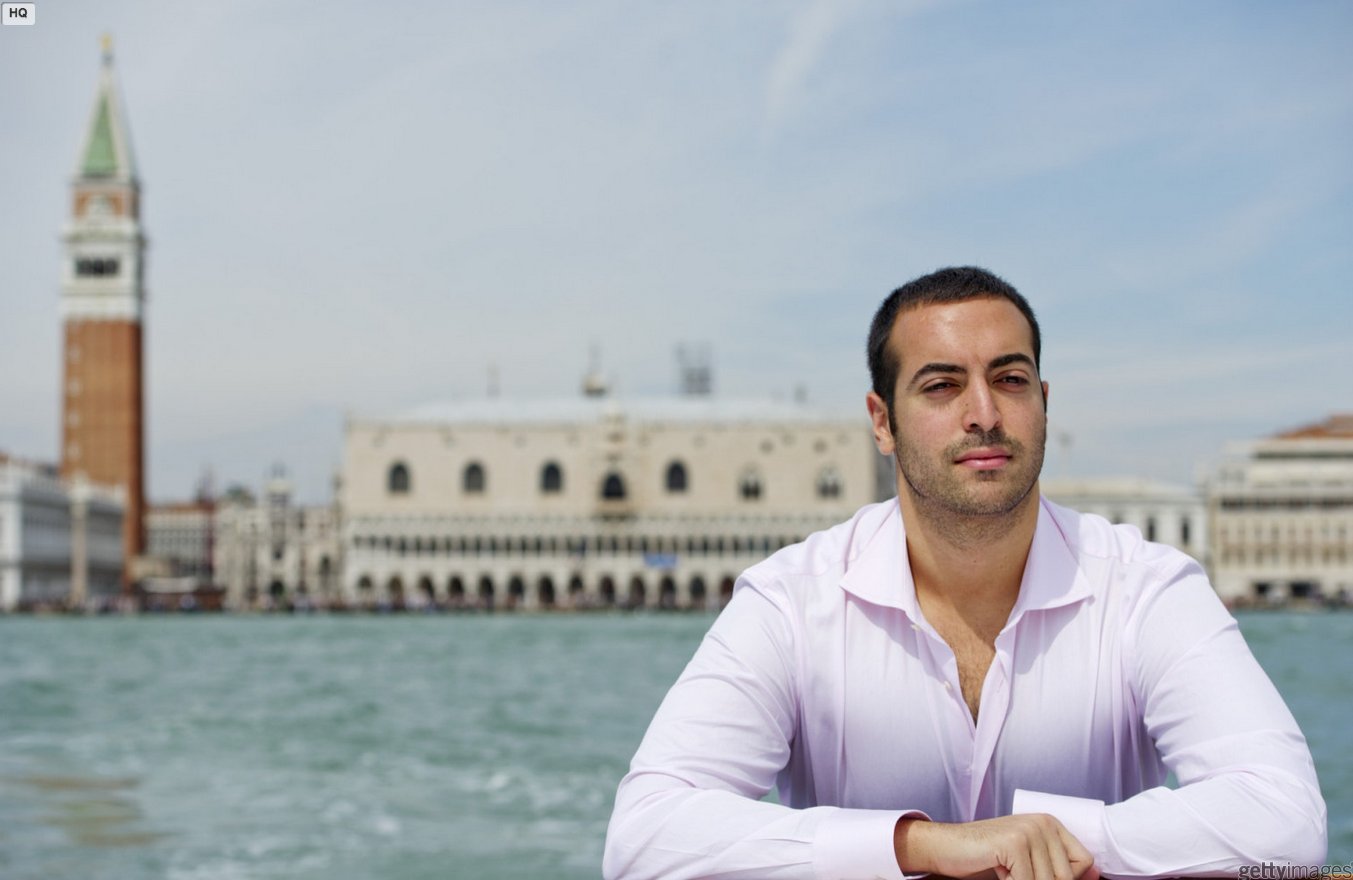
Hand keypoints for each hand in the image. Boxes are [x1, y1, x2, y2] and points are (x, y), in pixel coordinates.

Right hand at [893, 814, 1098, 879]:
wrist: (946, 846)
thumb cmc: (986, 855)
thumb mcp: (1028, 859)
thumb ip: (1058, 865)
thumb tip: (1096, 875)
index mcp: (1050, 823)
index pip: (1084, 862)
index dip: (1067, 879)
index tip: (1037, 875)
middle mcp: (1044, 822)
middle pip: (1066, 877)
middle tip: (1016, 873)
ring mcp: (1029, 831)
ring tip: (1007, 871)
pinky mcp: (1015, 843)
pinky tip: (998, 870)